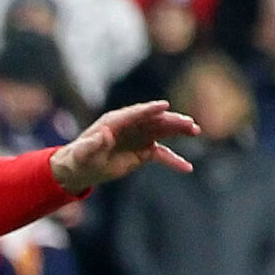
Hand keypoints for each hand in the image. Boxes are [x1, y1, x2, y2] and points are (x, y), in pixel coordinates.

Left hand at [50, 100, 199, 193]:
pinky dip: (174, 160)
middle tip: (189, 123)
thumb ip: (93, 144)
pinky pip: (162, 155)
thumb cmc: (79, 158)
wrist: (81, 169)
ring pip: (163, 132)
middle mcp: (131, 126)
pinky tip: (187, 168)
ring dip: (179, 131)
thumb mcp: (83, 153)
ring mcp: (140, 137)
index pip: (136, 113)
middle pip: (155, 120)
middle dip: (172, 121)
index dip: (150, 109)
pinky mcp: (144, 152)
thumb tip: (103, 135)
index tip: (165, 106)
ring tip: (195, 131)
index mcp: (116, 121)